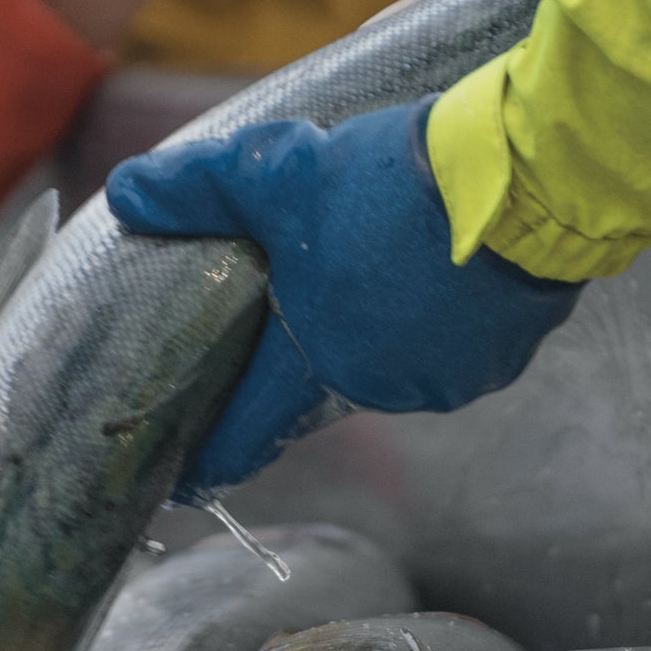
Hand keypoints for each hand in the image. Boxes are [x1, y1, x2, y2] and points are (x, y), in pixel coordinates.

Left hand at [106, 98, 582, 497]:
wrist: (526, 183)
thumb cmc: (392, 186)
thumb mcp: (277, 171)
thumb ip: (198, 189)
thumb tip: (124, 193)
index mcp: (315, 361)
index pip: (249, 430)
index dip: (214, 455)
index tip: (189, 479)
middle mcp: (380, 388)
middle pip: (327, 375)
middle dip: (315, 336)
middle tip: (316, 275)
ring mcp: (447, 381)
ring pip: (393, 357)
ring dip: (381, 321)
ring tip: (387, 250)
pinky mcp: (501, 359)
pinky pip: (454, 345)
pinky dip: (440, 315)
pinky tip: (443, 260)